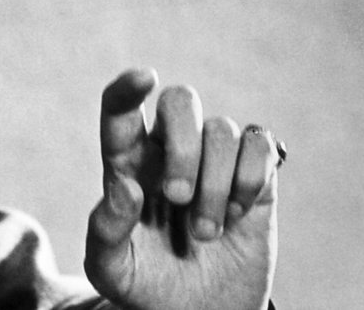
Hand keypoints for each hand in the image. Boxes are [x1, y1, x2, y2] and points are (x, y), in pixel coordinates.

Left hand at [84, 68, 279, 309]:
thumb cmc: (146, 284)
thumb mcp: (111, 270)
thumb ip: (105, 231)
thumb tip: (125, 188)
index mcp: (128, 164)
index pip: (120, 110)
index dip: (127, 88)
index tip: (145, 78)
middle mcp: (170, 151)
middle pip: (180, 100)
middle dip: (183, 147)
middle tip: (175, 197)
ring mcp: (213, 159)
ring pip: (221, 129)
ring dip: (214, 185)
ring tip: (205, 232)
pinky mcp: (253, 173)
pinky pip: (258, 142)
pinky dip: (250, 177)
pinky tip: (237, 212)